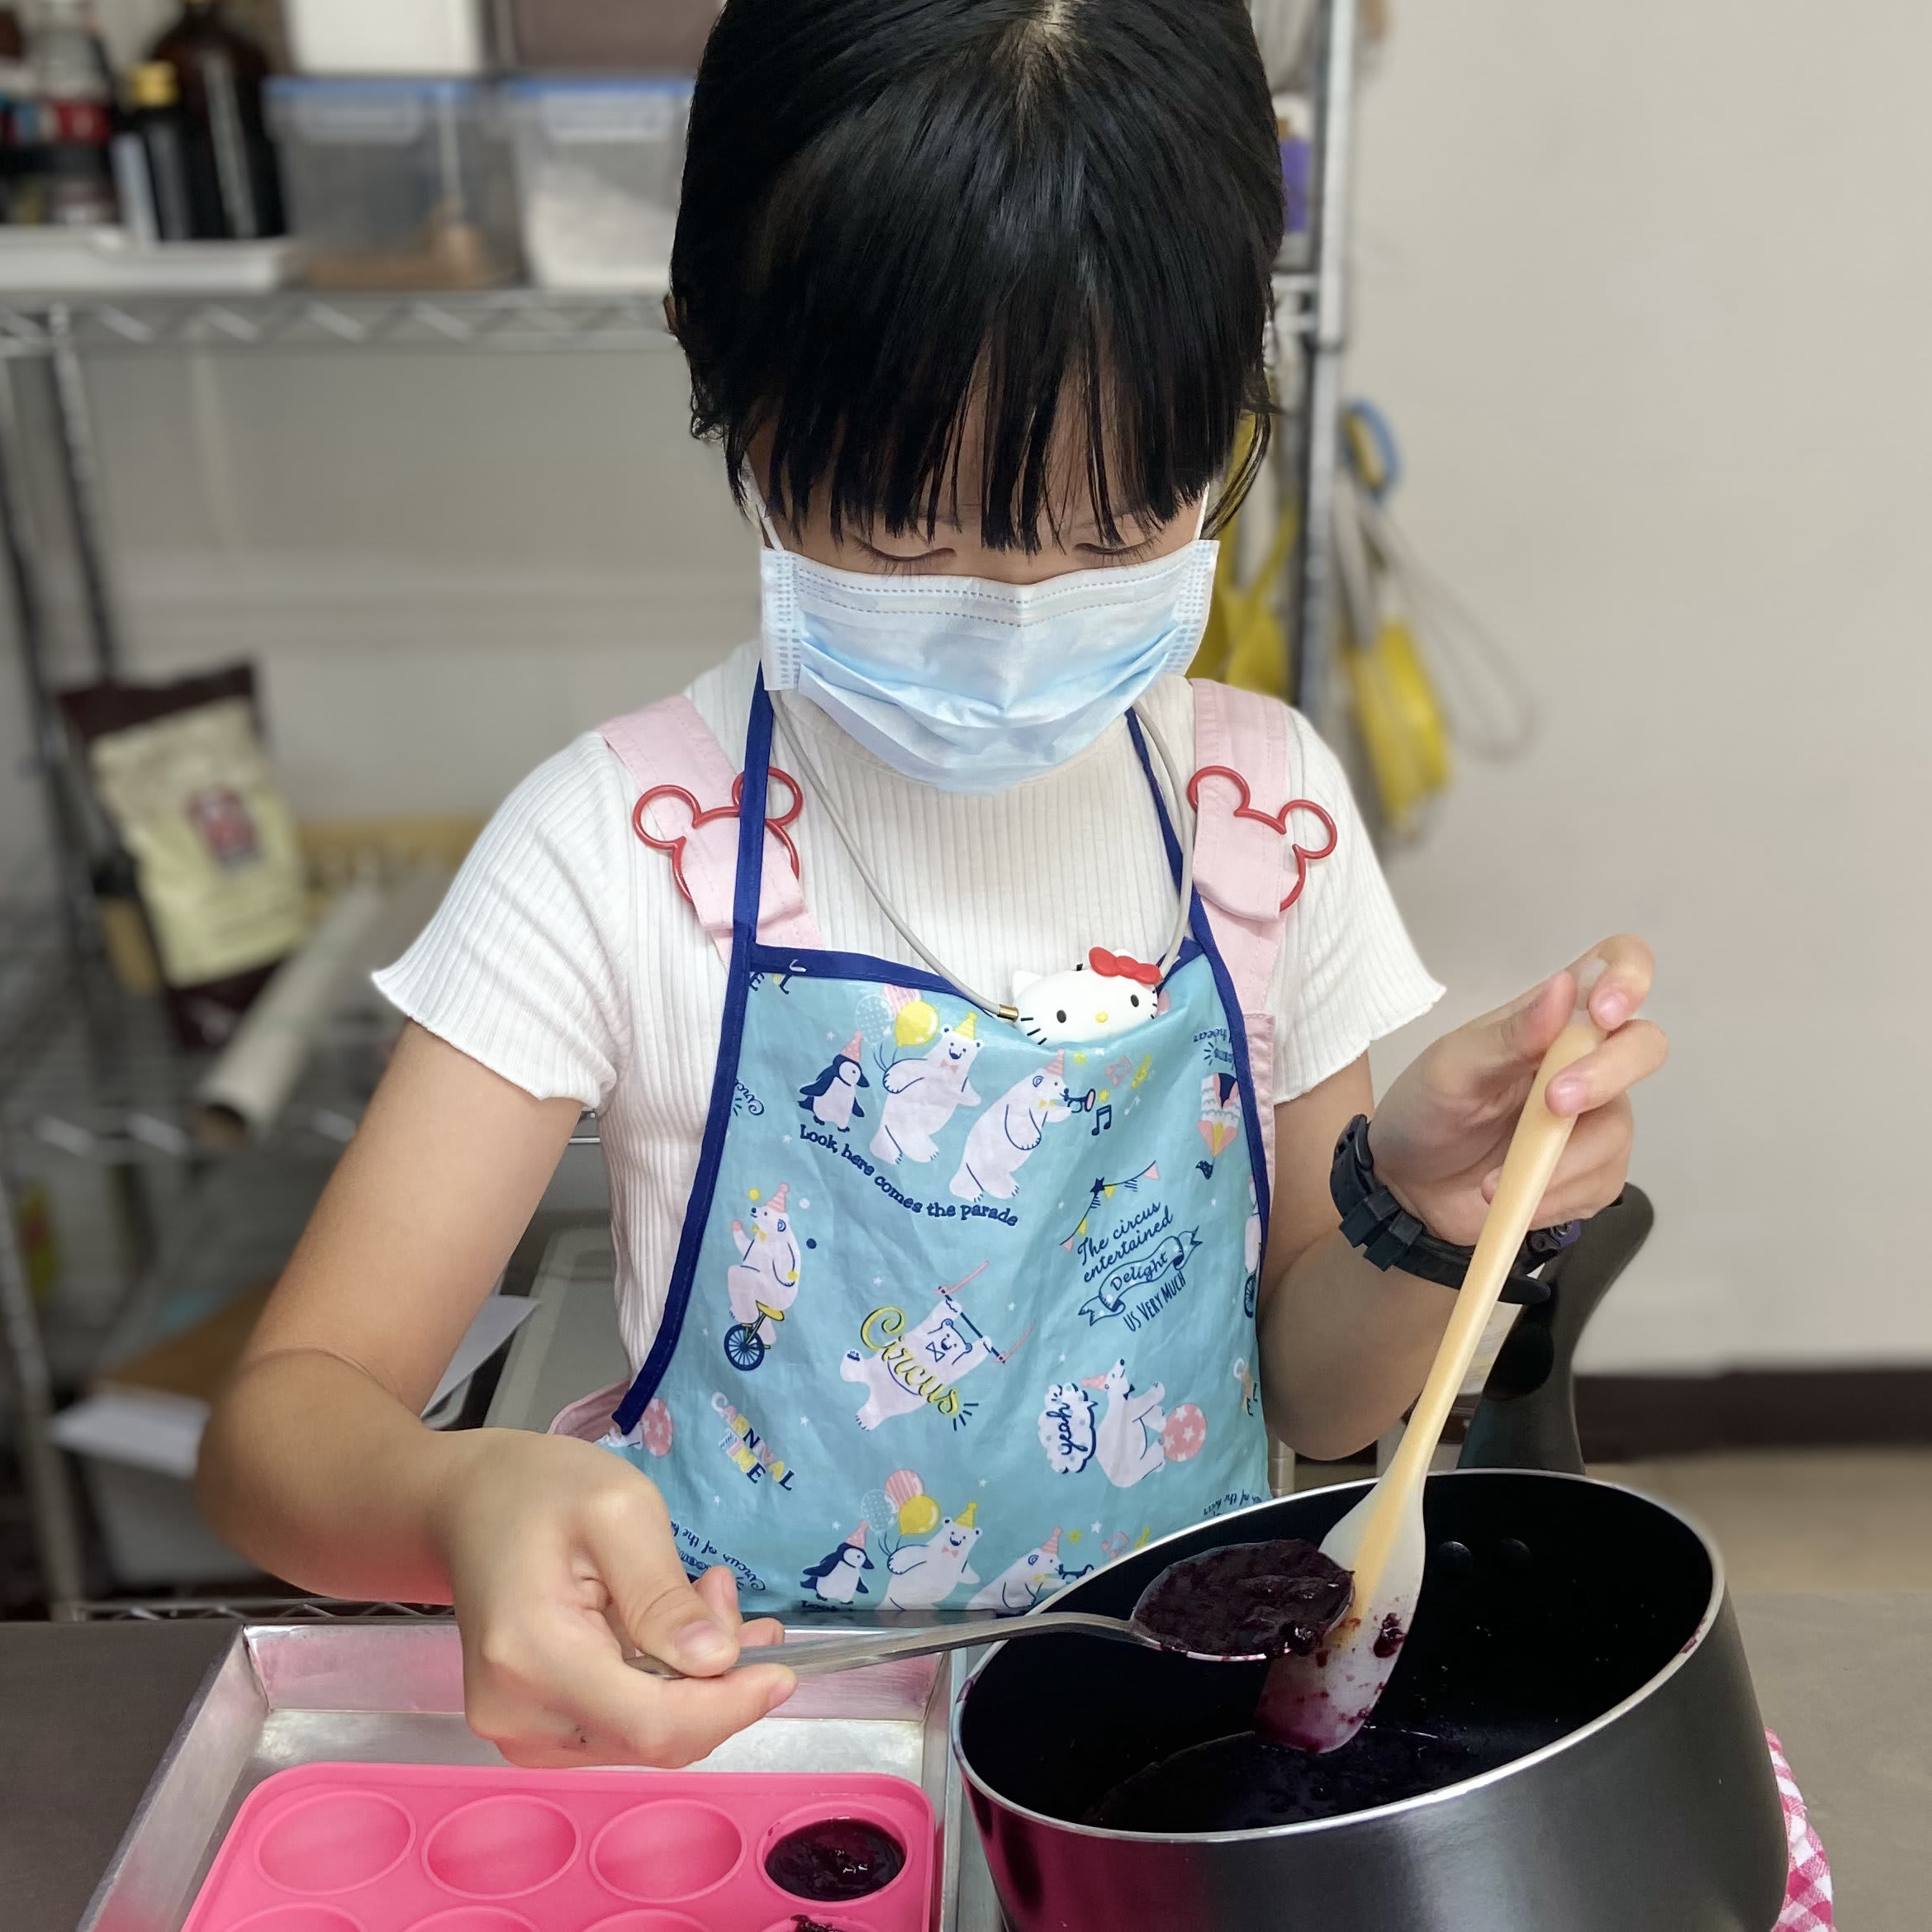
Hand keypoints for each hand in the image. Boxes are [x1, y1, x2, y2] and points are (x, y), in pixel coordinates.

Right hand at [434, 1430, 793, 1767]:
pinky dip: (666, 1685)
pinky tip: (676, 1629)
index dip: (728, 1707)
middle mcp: (517, 1714)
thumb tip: (719, 1662)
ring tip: (702, 1595)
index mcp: (532, 1656)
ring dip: (695, 1679)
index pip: (651, 1724)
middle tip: (723, 1590)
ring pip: (644, 1736)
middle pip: (653, 1736)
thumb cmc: (539, 1490)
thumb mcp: (619, 1510)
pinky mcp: (532, 1728)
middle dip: (715, 1678)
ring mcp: (519, 1730)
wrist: (467, 1503)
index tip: (781, 1670)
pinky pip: (621, 1726)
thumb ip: (664, 1592)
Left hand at [1368, 935, 1667, 1245]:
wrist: (1406, 1184)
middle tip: (1554, 1105)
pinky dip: (1553, 1196)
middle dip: (1607, 1077)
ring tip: (1493, 1179)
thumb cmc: (1427, 1109)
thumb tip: (1563, 988)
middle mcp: (1585, 1060)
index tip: (1605, 1012)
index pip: (1615, 967)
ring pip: (1618, 1129)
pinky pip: (1600, 1182)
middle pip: (1644, 1047)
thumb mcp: (1453, 1068)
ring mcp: (1595, 1117)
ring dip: (1559, 1160)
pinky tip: (1512, 1196)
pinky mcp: (1592, 1172)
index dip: (1628, 977)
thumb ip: (1510, 1035)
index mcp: (1552, 1017)